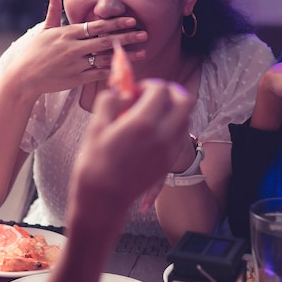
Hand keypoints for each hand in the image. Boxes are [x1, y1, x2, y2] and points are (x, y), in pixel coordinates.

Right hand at [6, 0, 146, 95]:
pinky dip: (113, 70)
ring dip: (126, 55)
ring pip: (106, 58)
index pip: (96, 26)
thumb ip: (52, 10)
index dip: (115, 23)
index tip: (131, 19)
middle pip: (105, 41)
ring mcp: (75, 64)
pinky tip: (127, 67)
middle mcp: (73, 48)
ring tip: (143, 52)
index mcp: (67, 33)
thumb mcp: (44, 30)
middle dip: (127, 36)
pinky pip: (99, 74)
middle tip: (144, 33)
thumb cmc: (34, 53)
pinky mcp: (76, 79)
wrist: (23, 78)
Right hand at [72, 79, 194, 213]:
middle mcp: (162, 135)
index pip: (161, 90)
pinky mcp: (169, 161)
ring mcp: (168, 150)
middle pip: (185, 101)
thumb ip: (109, 101)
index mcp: (142, 123)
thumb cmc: (95, 161)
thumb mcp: (96, 126)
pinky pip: (181, 136)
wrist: (104, 197)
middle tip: (153, 95)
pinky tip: (156, 129)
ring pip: (186, 118)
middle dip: (171, 92)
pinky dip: (174, 125)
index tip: (135, 91)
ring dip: (174, 109)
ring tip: (153, 113)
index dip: (148, 84)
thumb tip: (122, 92)